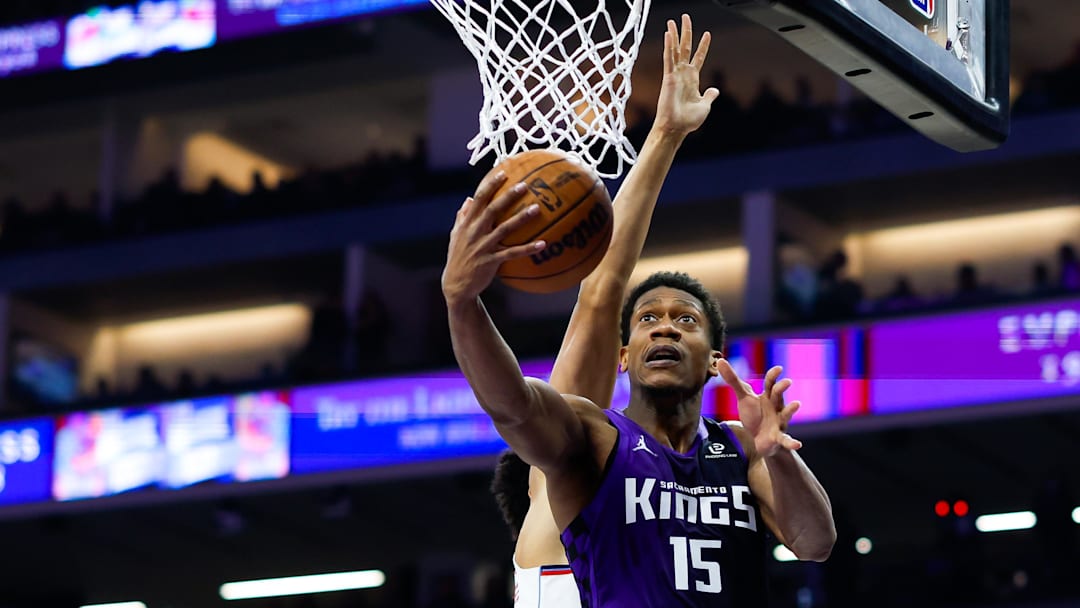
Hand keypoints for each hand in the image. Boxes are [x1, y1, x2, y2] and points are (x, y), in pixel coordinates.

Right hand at [441, 171, 545, 304]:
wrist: (456, 285)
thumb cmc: (458, 258)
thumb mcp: (456, 235)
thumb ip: (462, 217)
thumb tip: (468, 199)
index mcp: (467, 223)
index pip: (479, 199)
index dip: (491, 185)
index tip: (503, 172)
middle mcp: (474, 232)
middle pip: (492, 210)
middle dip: (508, 196)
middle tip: (524, 185)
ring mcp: (483, 247)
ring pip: (504, 229)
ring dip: (521, 218)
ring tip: (537, 209)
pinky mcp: (490, 261)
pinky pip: (512, 253)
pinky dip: (527, 249)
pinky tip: (543, 244)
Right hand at [654, 14, 719, 135]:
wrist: (676, 128)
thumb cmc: (688, 121)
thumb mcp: (705, 106)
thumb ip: (709, 95)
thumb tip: (715, 89)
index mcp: (693, 80)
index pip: (698, 58)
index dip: (703, 46)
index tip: (707, 34)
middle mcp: (683, 74)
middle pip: (685, 48)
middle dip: (686, 32)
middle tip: (685, 17)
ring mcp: (675, 75)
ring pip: (675, 50)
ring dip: (674, 35)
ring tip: (673, 21)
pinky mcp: (668, 78)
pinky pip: (668, 59)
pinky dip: (668, 46)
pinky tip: (668, 34)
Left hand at [717, 360, 802, 457]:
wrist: (758, 439)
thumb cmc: (754, 414)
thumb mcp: (743, 397)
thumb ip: (733, 380)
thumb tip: (720, 360)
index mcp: (768, 396)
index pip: (770, 383)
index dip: (774, 376)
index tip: (778, 368)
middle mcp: (776, 407)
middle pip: (779, 395)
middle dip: (781, 388)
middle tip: (786, 382)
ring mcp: (779, 422)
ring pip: (786, 414)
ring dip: (791, 409)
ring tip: (797, 404)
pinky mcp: (778, 437)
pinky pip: (786, 439)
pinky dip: (791, 442)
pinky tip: (797, 444)